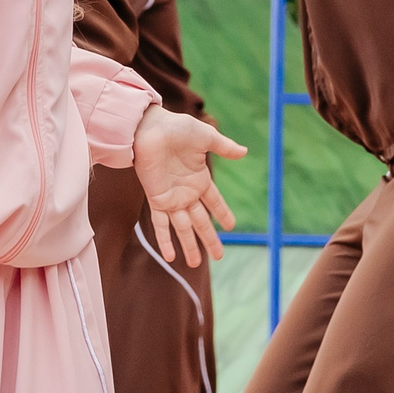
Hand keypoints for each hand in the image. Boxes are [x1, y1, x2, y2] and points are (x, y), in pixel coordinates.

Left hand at [132, 106, 245, 265]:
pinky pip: (161, 224)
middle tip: (219, 256)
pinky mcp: (156, 199)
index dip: (222, 214)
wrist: (148, 128)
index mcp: (200, 179)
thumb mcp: (206, 137)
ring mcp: (171, 198)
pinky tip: (170, 256)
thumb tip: (245, 152)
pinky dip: (165, 240)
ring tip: (195, 264)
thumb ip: (224, 147)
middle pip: (201, 221)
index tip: (230, 227)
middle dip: (209, 239)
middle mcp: (186, 192)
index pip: (215, 202)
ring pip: (183, 228)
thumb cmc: (177, 128)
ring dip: (189, 246)